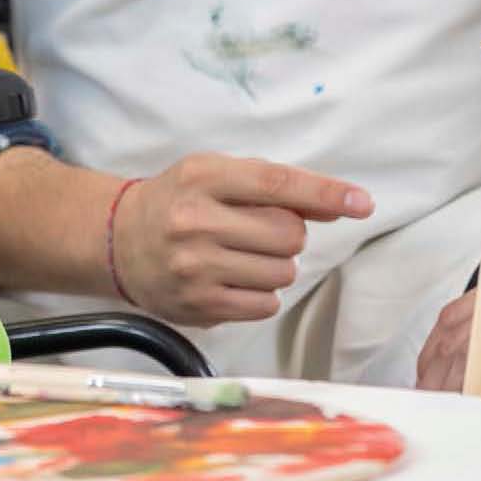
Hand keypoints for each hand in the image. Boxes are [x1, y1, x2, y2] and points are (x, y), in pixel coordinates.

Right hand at [113, 154, 374, 327]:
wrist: (117, 240)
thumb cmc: (177, 200)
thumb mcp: (214, 176)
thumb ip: (273, 187)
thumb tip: (337, 204)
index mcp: (201, 177)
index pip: (276, 183)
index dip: (324, 192)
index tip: (362, 202)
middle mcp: (196, 220)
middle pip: (289, 233)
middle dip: (287, 233)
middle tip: (256, 230)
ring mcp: (196, 266)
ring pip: (282, 273)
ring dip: (275, 265)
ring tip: (240, 254)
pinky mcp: (199, 305)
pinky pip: (266, 305)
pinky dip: (260, 293)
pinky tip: (232, 278)